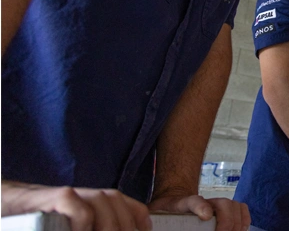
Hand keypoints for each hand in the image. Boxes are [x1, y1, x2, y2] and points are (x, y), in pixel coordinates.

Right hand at [1, 181, 151, 230]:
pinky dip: (84, 225)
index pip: (136, 210)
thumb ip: (98, 227)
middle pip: (121, 210)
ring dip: (109, 229)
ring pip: (105, 205)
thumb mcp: (82, 227)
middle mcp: (94, 196)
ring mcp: (76, 195)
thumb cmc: (50, 223)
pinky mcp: (57, 197)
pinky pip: (80, 209)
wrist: (15, 208)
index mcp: (104, 204)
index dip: (140, 227)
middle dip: (123, 230)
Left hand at [148, 194, 249, 230]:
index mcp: (183, 204)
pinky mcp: (225, 208)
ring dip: (237, 223)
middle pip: (223, 205)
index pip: (194, 201)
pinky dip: (244, 220)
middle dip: (226, 223)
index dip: (201, 207)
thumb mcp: (157, 216)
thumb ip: (162, 222)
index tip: (205, 216)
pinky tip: (240, 230)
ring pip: (235, 207)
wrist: (172, 202)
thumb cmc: (165, 214)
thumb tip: (155, 226)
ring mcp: (215, 204)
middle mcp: (204, 202)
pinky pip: (241, 209)